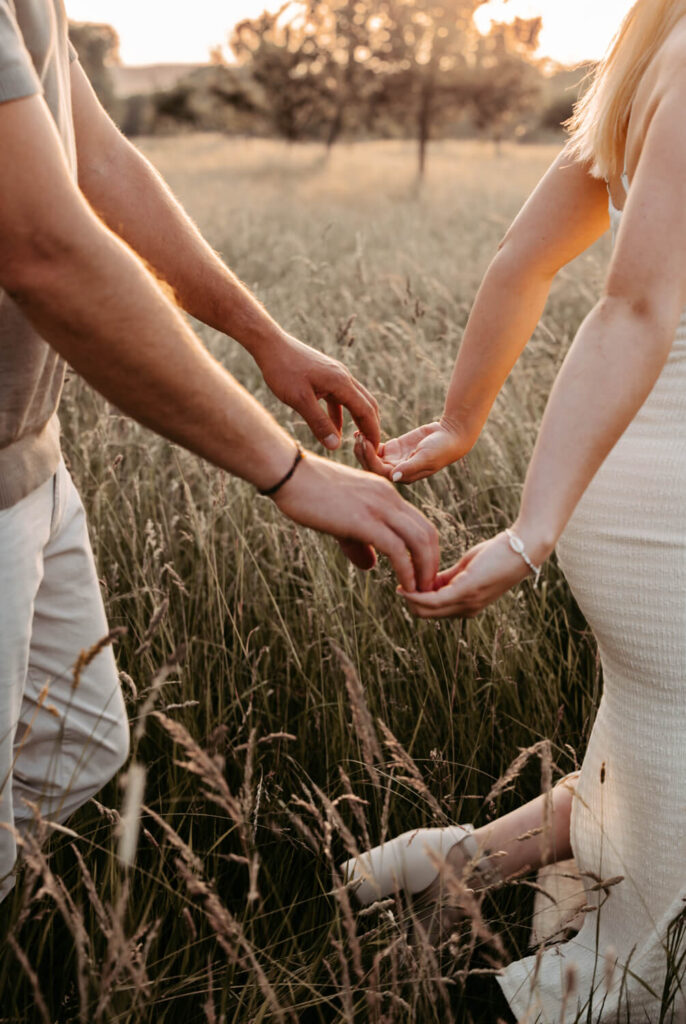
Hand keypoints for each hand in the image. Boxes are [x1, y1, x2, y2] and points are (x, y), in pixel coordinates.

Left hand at [258, 333, 379, 450]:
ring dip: (357, 420)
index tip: (375, 449)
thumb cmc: (283, 370)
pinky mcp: (325, 376)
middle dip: (371, 426)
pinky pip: (339, 398)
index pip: (366, 410)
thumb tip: (335, 446)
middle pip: (367, 404)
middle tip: (371, 447)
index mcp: (341, 382)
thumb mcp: (300, 400)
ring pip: (354, 400)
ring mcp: (335, 375)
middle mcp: (343, 377)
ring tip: (356, 440)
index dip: (373, 431)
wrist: (270, 344)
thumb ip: (319, 423)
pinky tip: (333, 428)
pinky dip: (340, 414)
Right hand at [273, 452, 438, 591]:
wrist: (289, 474)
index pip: (420, 523)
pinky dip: (407, 572)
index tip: (420, 573)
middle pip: (427, 532)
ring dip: (424, 571)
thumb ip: (359, 542)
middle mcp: (389, 498)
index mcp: (385, 494)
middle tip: (427, 588)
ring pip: (419, 541)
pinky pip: (398, 550)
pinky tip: (405, 587)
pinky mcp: (365, 521)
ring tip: (420, 592)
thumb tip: (371, 565)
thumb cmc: (308, 494)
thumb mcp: (340, 520)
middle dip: (432, 563)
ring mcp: (379, 507)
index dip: (426, 551)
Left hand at [353, 418, 468, 482]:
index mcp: (403, 476)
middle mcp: (396, 471)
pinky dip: (368, 441)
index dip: (369, 458)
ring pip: (371, 457)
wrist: (451, 436)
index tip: (364, 441)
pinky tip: (360, 432)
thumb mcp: (427, 457)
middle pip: (371, 466)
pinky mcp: (394, 449)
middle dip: (362, 453)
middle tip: (358, 436)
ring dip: (363, 447)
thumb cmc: (442, 448)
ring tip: (358, 434)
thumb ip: (410, 467)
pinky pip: (376, 448)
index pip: (379, 471)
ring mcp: (394, 460)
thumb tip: (394, 477)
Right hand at [401, 531, 536, 617]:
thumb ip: (448, 577)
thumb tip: (427, 582)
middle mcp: (467, 609)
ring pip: (427, 610)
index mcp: (468, 605)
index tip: (405, 583)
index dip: (417, 599)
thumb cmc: (499, 554)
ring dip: (411, 597)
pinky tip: (408, 584)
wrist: (523, 548)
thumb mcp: (468, 568)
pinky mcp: (466, 590)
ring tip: (401, 581)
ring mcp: (467, 602)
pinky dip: (417, 595)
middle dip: (410, 601)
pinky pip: (433, 599)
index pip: (434, 610)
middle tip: (399, 582)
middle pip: (427, 614)